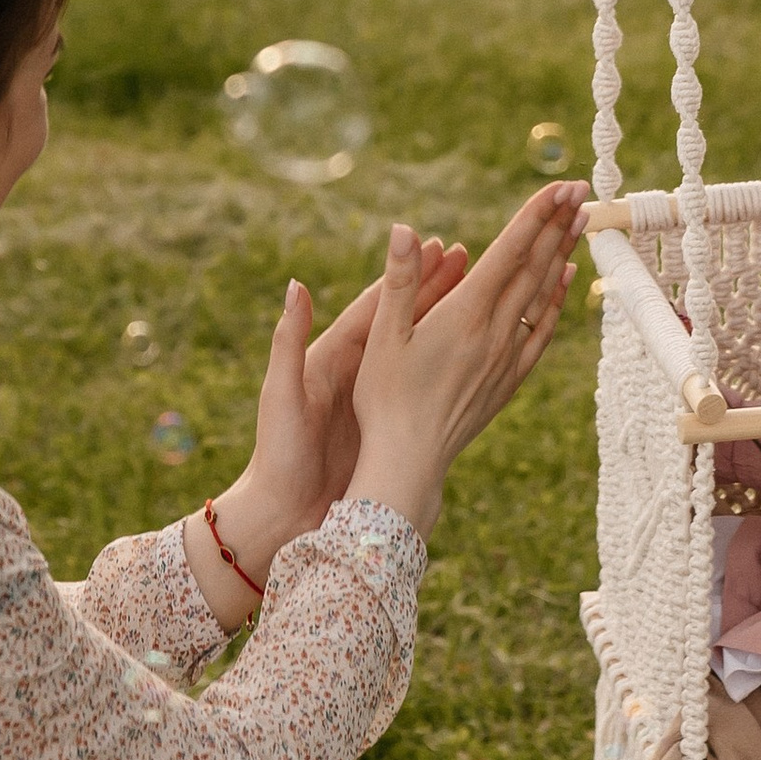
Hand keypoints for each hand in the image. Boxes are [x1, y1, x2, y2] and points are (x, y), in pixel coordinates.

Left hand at [181, 242, 472, 632]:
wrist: (282, 514)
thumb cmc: (277, 455)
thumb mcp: (281, 395)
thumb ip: (288, 341)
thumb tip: (295, 285)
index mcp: (331, 356)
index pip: (376, 305)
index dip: (407, 273)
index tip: (440, 245)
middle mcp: (356, 371)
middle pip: (403, 319)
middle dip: (436, 287)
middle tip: (471, 257)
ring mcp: (373, 400)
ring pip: (419, 351)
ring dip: (447, 321)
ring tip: (483, 294)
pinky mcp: (385, 426)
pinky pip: (421, 388)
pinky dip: (445, 366)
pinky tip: (473, 355)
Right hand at [346, 185, 587, 538]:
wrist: (410, 463)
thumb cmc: (385, 400)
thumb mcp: (383, 337)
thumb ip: (400, 280)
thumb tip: (403, 228)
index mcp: (465, 315)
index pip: (510, 251)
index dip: (536, 214)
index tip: (561, 185)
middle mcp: (495, 332)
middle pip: (534, 267)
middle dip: (558, 224)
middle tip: (582, 189)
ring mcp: (507, 357)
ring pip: (542, 296)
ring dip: (562, 254)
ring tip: (581, 222)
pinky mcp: (509, 380)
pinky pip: (542, 331)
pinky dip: (556, 300)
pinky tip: (564, 281)